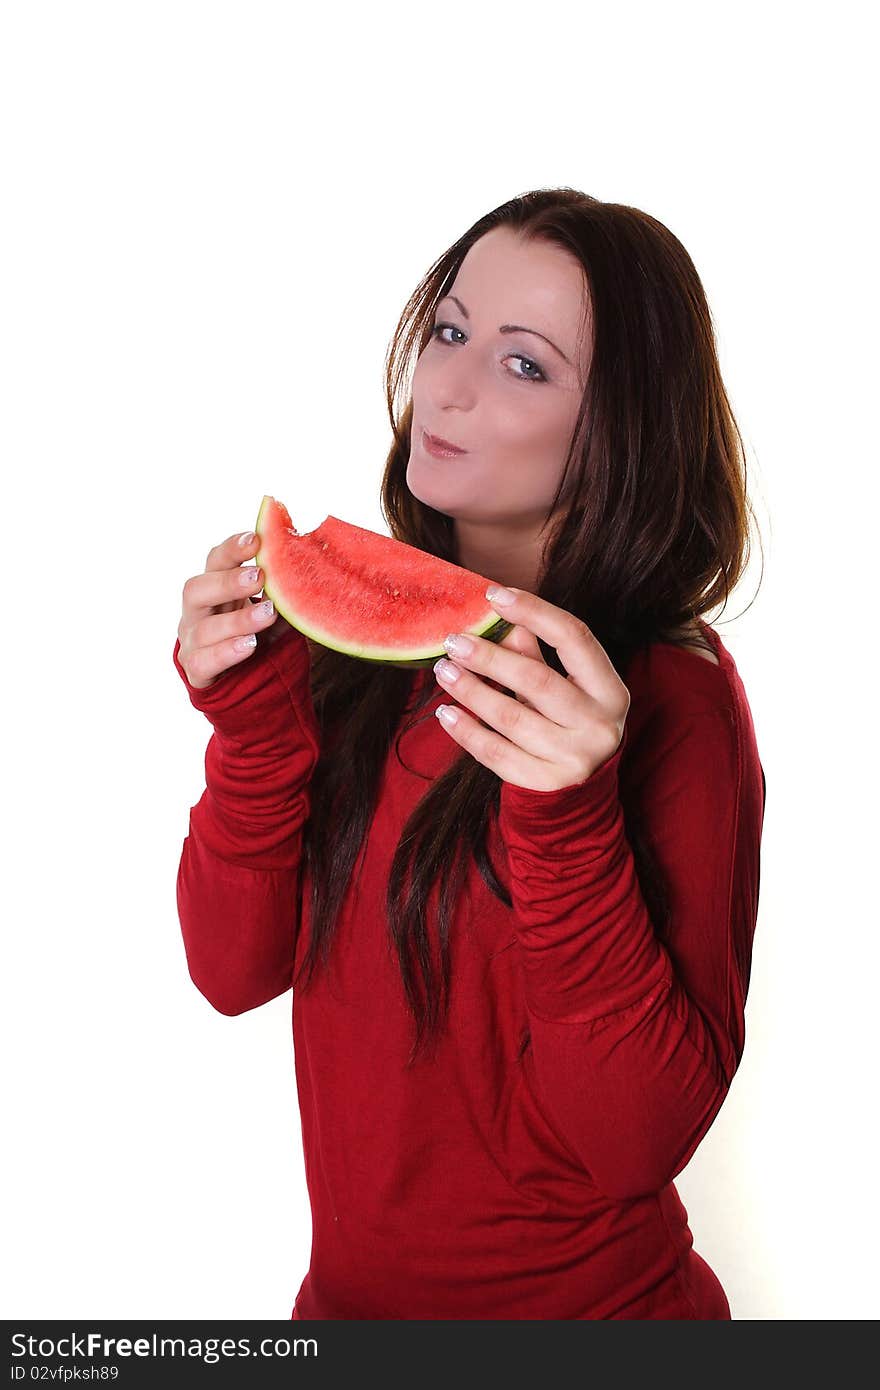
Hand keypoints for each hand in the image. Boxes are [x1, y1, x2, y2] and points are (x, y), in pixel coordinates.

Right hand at [177, 530, 281, 689]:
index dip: (232, 549)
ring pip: (204, 629)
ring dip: (238, 620)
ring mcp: (192, 641)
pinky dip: (227, 652)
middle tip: (258, 577)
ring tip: (267, 614)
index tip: (255, 539)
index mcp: (212, 589)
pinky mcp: (196, 670)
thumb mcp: (268, 611)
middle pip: (196, 590)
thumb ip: (281, 594)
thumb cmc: (253, 634)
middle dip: (227, 582)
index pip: (214, 562)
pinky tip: (250, 645)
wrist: (239, 680)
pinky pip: (203, 661)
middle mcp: (196, 612)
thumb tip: (306, 570)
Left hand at [432, 586, 630, 790]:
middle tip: (454, 641)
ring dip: (470, 690)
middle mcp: (600, 725)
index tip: (494, 595)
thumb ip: (537, 655)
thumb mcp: (565, 688)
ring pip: (510, 717)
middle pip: (536, 680)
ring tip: (443, 670)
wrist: (579, 796)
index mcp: (610, 690)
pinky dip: (467, 731)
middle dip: (489, 657)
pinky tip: (446, 712)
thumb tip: (503, 618)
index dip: (534, 611)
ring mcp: (574, 758)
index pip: (574, 638)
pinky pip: (495, 753)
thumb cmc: (569, 725)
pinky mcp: (545, 784)